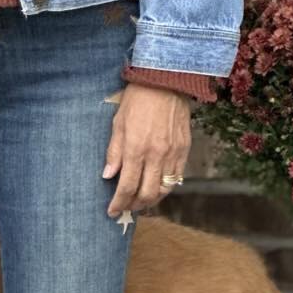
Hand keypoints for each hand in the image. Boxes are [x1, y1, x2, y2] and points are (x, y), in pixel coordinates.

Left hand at [104, 85, 190, 218]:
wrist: (166, 82)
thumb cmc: (137, 100)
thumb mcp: (118, 123)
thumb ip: (114, 152)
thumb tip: (108, 175)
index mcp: (136, 148)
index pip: (126, 186)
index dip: (119, 203)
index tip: (112, 211)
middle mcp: (156, 155)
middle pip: (147, 194)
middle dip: (135, 205)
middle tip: (126, 207)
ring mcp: (173, 154)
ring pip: (164, 189)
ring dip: (152, 200)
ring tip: (141, 201)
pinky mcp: (184, 149)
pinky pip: (177, 177)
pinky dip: (166, 187)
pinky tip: (157, 187)